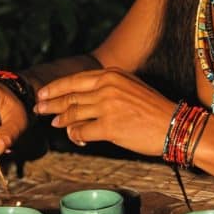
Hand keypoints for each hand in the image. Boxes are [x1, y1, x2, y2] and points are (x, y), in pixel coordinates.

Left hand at [34, 67, 176, 155]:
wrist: (174, 125)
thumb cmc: (153, 109)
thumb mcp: (130, 86)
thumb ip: (107, 88)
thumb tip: (82, 99)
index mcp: (112, 74)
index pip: (75, 80)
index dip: (55, 88)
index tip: (42, 94)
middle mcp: (107, 87)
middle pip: (70, 96)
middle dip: (51, 104)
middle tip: (39, 110)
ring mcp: (107, 106)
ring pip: (73, 114)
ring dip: (61, 121)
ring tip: (55, 124)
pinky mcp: (109, 126)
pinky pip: (81, 131)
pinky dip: (75, 136)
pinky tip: (76, 138)